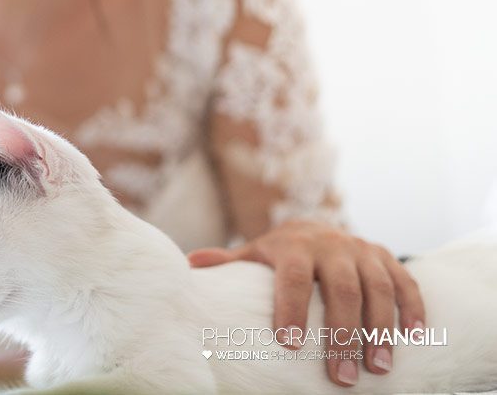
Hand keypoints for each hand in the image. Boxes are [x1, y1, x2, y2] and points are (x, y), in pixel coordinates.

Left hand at [187, 219, 425, 387]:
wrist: (315, 225)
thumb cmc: (279, 254)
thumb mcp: (253, 254)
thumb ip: (227, 263)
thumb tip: (187, 266)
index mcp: (292, 245)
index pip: (292, 277)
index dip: (291, 308)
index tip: (289, 344)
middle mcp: (331, 245)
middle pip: (342, 290)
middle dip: (343, 335)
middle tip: (342, 377)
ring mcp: (362, 250)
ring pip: (377, 289)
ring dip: (381, 330)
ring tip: (378, 368)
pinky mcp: (387, 257)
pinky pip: (406, 282)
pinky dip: (413, 310)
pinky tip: (415, 339)